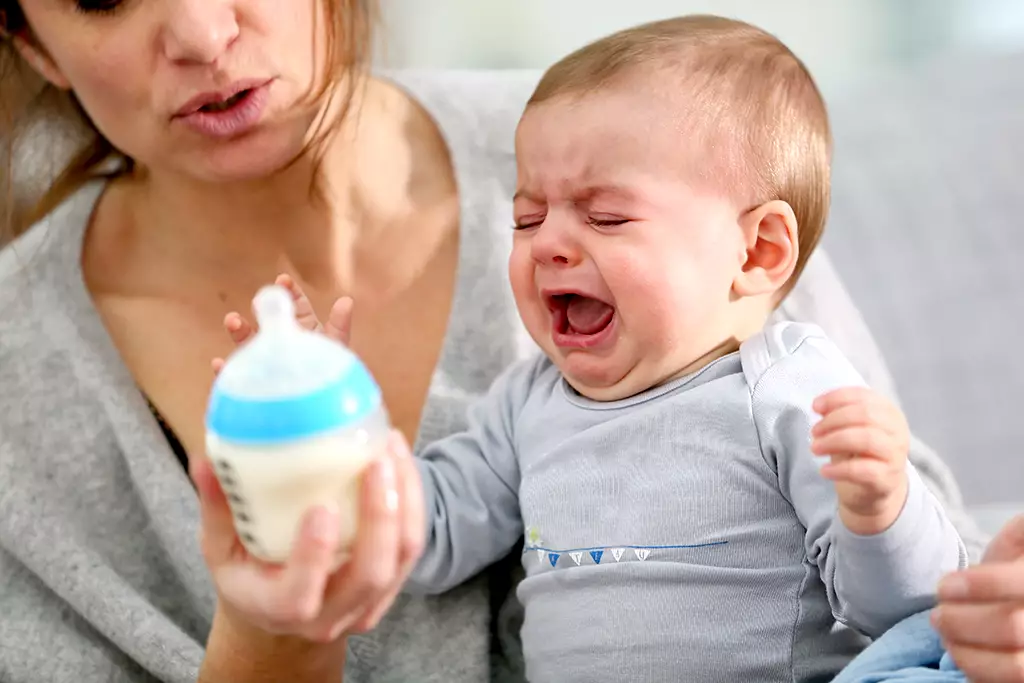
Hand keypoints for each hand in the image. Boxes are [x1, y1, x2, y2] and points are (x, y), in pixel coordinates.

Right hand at [201, 273, 422, 641]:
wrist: (283, 607)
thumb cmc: (249, 571)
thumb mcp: (222, 547)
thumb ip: (217, 508)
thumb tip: (203, 461)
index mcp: (278, 609)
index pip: (299, 597)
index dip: (314, 557)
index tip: (321, 508)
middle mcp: (330, 615)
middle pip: (369, 574)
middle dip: (379, 516)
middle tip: (374, 461)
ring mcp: (367, 604)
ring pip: (401, 554)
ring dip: (404, 498)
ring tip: (390, 447)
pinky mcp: (392, 584)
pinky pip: (412, 542)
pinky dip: (412, 498)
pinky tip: (398, 458)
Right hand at [211, 272, 353, 372]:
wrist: (322, 412)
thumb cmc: (333, 379)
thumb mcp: (336, 349)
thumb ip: (339, 326)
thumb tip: (347, 300)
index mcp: (303, 329)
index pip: (295, 305)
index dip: (289, 291)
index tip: (283, 280)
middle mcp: (283, 342)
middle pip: (268, 321)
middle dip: (261, 309)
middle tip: (258, 301)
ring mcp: (267, 362)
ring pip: (248, 343)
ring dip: (238, 331)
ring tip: (232, 320)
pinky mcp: (255, 384)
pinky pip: (238, 376)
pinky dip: (226, 370)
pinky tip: (219, 364)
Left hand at [811, 387, 909, 534]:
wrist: (873, 491)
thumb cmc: (859, 453)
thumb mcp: (848, 429)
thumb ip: (837, 414)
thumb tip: (819, 405)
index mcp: (889, 412)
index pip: (863, 396)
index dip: (836, 398)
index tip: (815, 406)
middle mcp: (897, 431)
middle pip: (865, 415)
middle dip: (833, 421)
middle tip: (814, 432)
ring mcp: (895, 455)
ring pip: (866, 439)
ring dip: (833, 441)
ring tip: (815, 448)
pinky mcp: (887, 479)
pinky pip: (862, 470)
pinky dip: (838, 469)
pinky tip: (824, 470)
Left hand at [932, 514, 1023, 681]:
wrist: (1020, 594)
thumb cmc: (1019, 569)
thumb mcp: (1019, 540)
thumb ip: (1016, 536)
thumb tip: (1007, 540)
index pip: (1019, 583)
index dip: (980, 585)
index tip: (944, 586)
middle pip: (1012, 626)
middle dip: (962, 622)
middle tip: (937, 616)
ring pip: (1016, 665)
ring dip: (967, 652)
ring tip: (945, 635)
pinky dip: (978, 673)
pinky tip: (960, 654)